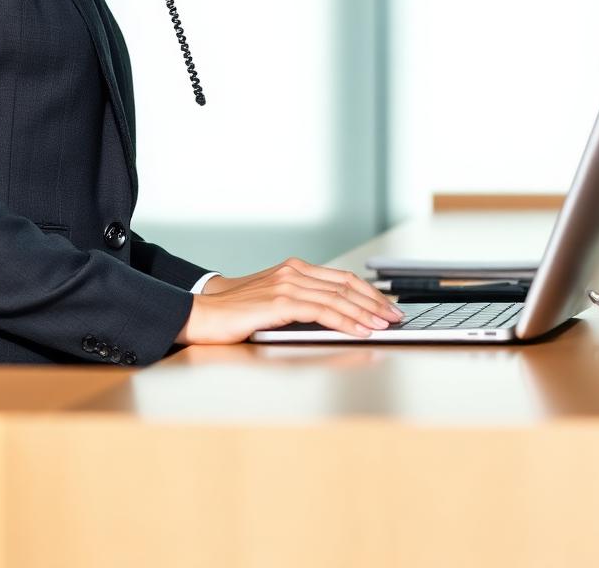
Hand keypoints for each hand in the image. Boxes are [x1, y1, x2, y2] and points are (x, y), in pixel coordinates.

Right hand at [175, 258, 404, 344]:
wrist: (203, 313)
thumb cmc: (237, 313)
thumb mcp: (275, 302)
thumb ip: (302, 303)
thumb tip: (337, 317)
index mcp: (294, 268)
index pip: (343, 278)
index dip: (369, 293)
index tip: (388, 307)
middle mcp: (293, 271)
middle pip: (346, 285)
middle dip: (375, 302)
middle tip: (395, 317)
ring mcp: (287, 284)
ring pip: (338, 297)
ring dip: (366, 313)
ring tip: (384, 326)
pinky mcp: (279, 302)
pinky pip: (322, 311)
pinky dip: (345, 320)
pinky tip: (359, 331)